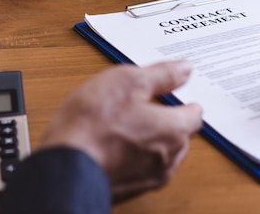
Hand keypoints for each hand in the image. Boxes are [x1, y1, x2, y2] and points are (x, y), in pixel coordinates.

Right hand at [39, 60, 202, 202]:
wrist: (64, 167)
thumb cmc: (94, 124)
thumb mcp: (129, 81)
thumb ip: (162, 75)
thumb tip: (183, 69)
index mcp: (174, 131)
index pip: (195, 115)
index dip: (184, 100)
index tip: (174, 92)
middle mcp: (167, 160)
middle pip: (178, 136)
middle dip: (166, 120)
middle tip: (145, 104)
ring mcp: (147, 179)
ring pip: (159, 154)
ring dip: (148, 139)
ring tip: (124, 123)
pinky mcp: (126, 190)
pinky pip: (138, 168)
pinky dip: (131, 155)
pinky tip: (111, 143)